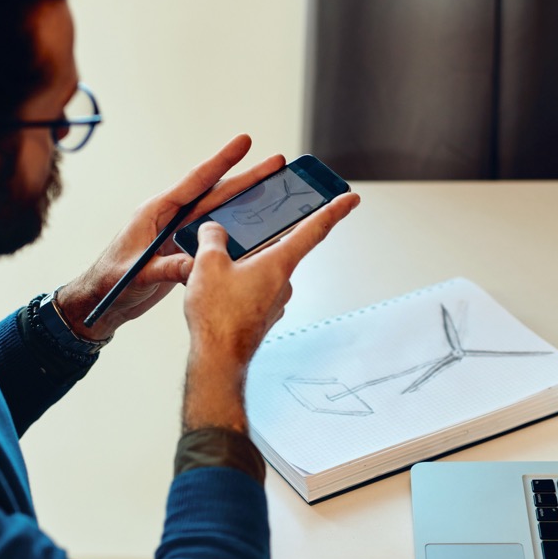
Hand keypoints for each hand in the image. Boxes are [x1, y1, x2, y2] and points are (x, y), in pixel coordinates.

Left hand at [53, 134, 285, 342]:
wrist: (100, 304)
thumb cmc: (108, 283)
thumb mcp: (136, 275)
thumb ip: (166, 268)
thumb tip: (198, 265)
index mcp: (156, 213)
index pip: (194, 183)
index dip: (221, 162)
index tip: (244, 142)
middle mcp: (170, 219)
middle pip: (215, 194)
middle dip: (246, 179)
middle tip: (276, 164)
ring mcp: (178, 235)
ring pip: (219, 214)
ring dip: (245, 204)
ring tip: (274, 191)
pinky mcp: (183, 252)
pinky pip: (215, 239)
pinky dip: (236, 234)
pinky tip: (258, 231)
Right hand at [181, 190, 360, 432]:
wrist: (218, 360)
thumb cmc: (219, 316)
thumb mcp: (207, 264)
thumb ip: (212, 238)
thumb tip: (214, 229)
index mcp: (279, 263)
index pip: (314, 229)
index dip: (334, 210)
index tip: (350, 198)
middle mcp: (284, 282)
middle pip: (278, 248)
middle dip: (257, 241)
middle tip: (238, 234)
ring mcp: (275, 301)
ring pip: (262, 271)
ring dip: (243, 266)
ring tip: (214, 269)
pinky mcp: (263, 315)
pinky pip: (254, 290)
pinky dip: (239, 285)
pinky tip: (218, 290)